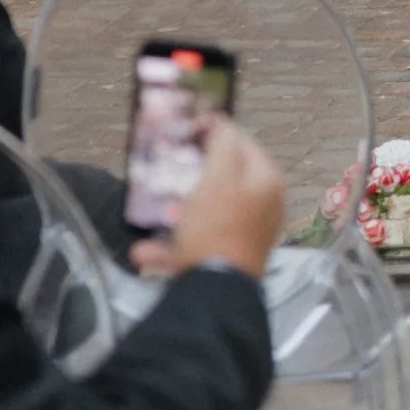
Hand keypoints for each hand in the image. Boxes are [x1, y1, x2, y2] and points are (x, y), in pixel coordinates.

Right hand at [129, 119, 284, 278]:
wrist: (216, 290)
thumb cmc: (218, 226)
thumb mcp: (219, 177)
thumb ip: (222, 144)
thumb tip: (221, 119)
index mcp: (267, 181)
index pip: (244, 144)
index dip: (216, 133)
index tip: (186, 130)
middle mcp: (262, 207)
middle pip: (225, 180)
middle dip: (193, 175)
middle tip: (168, 169)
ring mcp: (245, 235)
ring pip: (205, 215)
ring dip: (176, 213)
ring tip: (158, 211)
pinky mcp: (225, 261)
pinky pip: (193, 246)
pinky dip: (170, 246)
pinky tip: (143, 252)